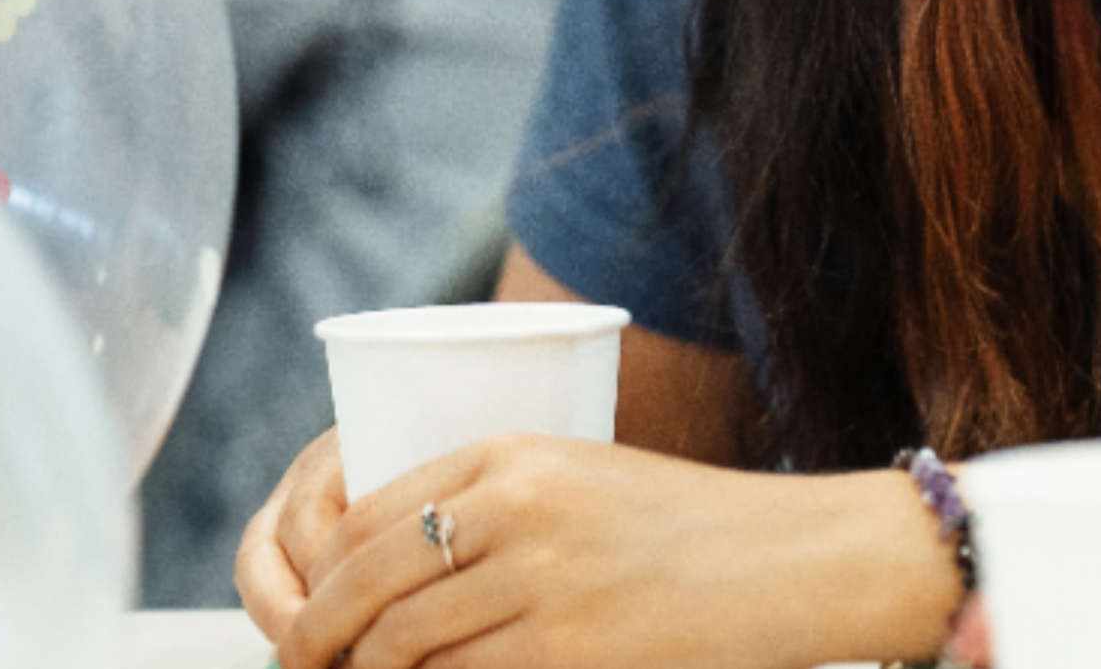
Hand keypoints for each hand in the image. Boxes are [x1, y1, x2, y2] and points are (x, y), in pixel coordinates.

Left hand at [247, 433, 953, 668]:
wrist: (792, 559)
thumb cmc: (692, 528)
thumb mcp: (584, 482)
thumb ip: (497, 505)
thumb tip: (393, 565)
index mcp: (515, 453)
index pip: (367, 514)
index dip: (319, 575)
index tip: (310, 608)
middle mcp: (517, 506)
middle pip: (364, 581)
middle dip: (317, 635)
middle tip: (307, 662)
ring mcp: (539, 578)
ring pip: (401, 640)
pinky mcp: (565, 645)